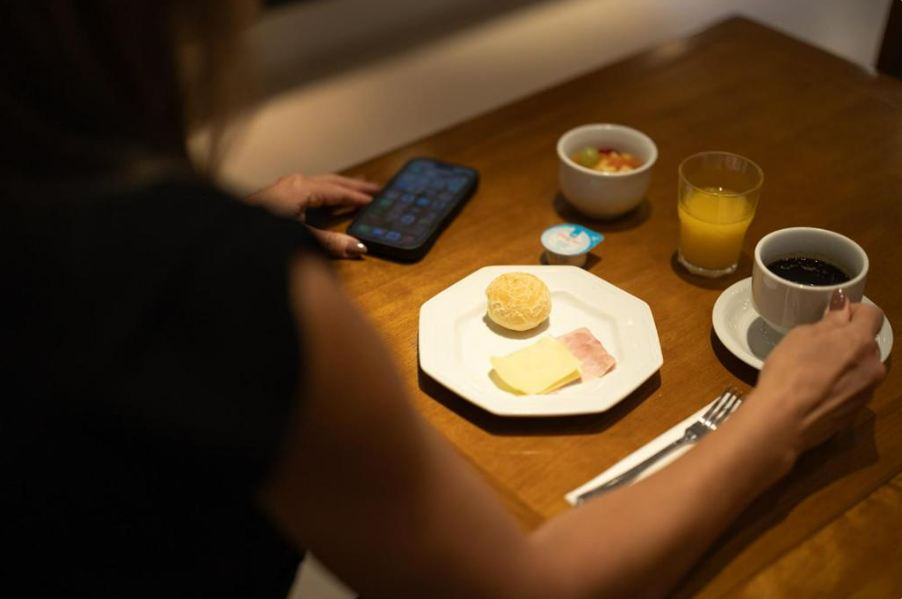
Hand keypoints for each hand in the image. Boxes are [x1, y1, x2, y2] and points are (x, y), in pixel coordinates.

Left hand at [247, 173, 380, 257]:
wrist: (230, 234)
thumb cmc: (260, 232)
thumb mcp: (300, 238)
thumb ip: (329, 243)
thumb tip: (358, 248)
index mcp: (302, 188)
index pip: (338, 191)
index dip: (358, 197)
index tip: (376, 201)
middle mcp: (295, 183)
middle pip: (333, 182)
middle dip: (355, 186)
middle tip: (377, 189)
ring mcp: (285, 187)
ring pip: (322, 183)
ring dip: (341, 186)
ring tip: (358, 188)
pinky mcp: (278, 194)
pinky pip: (311, 188)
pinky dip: (326, 191)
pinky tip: (329, 197)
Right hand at [752, 290, 885, 455]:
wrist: (783, 421)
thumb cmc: (788, 372)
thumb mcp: (801, 336)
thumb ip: (829, 320)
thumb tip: (842, 307)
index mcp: (860, 341)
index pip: (873, 314)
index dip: (855, 311)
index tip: (834, 317)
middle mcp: (873, 365)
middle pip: (867, 343)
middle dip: (848, 341)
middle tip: (818, 347)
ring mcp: (868, 390)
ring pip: (862, 367)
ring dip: (846, 364)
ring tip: (816, 373)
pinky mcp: (858, 410)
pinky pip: (854, 388)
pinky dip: (841, 385)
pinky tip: (817, 392)